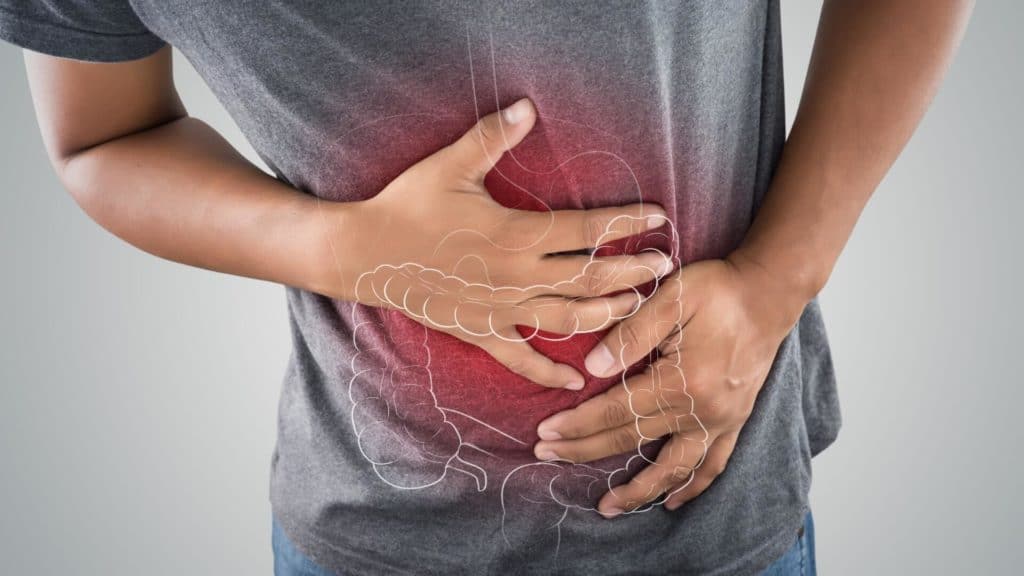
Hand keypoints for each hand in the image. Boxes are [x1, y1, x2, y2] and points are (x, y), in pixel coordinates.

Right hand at [317, 98, 671, 389]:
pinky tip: (577, 381)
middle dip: (633, 274)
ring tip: (638, 308)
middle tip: (665, 267)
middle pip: (590, 280)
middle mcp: (517, 277)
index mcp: (516, 234)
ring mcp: (501, 310)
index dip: (626, 224)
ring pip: (569, 320)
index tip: (659, 217)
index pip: (587, 231)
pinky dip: (550, 373)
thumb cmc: (408, 205)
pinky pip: (522, 360)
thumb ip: (492, 136)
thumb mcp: (450, 165)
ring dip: (608, 316)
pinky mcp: (481, 332)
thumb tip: (528, 106)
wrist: (364, 253)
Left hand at [531, 253, 807, 514]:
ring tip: (607, 507)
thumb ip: (631, 333)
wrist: (770, 292)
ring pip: (674, 468)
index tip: (546, 433)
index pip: (616, 411)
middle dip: (586, 451)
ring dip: (639, 491)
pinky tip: (672, 501)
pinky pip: (712, 465)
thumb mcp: (672, 297)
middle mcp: (703, 410)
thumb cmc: (719, 290)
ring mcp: (722, 420)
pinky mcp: (735, 421)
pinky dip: (691, 487)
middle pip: (633, 439)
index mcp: (682, 380)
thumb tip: (592, 368)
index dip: (578, 424)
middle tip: (548, 456)